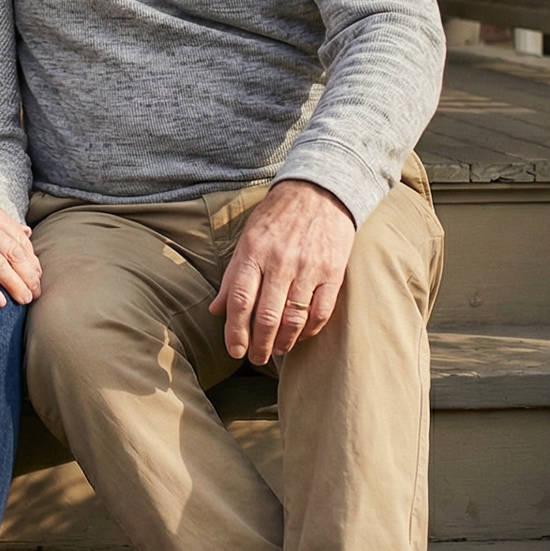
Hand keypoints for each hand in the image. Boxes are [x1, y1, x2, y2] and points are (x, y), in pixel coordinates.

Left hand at [210, 180, 354, 366]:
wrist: (319, 191)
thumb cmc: (276, 218)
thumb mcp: (247, 239)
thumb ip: (232, 276)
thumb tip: (215, 310)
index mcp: (253, 252)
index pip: (239, 300)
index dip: (235, 331)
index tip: (235, 351)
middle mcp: (280, 261)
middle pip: (266, 315)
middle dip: (259, 345)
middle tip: (256, 359)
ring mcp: (308, 267)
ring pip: (294, 318)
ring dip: (284, 342)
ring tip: (276, 350)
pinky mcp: (333, 271)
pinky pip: (321, 311)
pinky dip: (310, 330)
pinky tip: (301, 336)